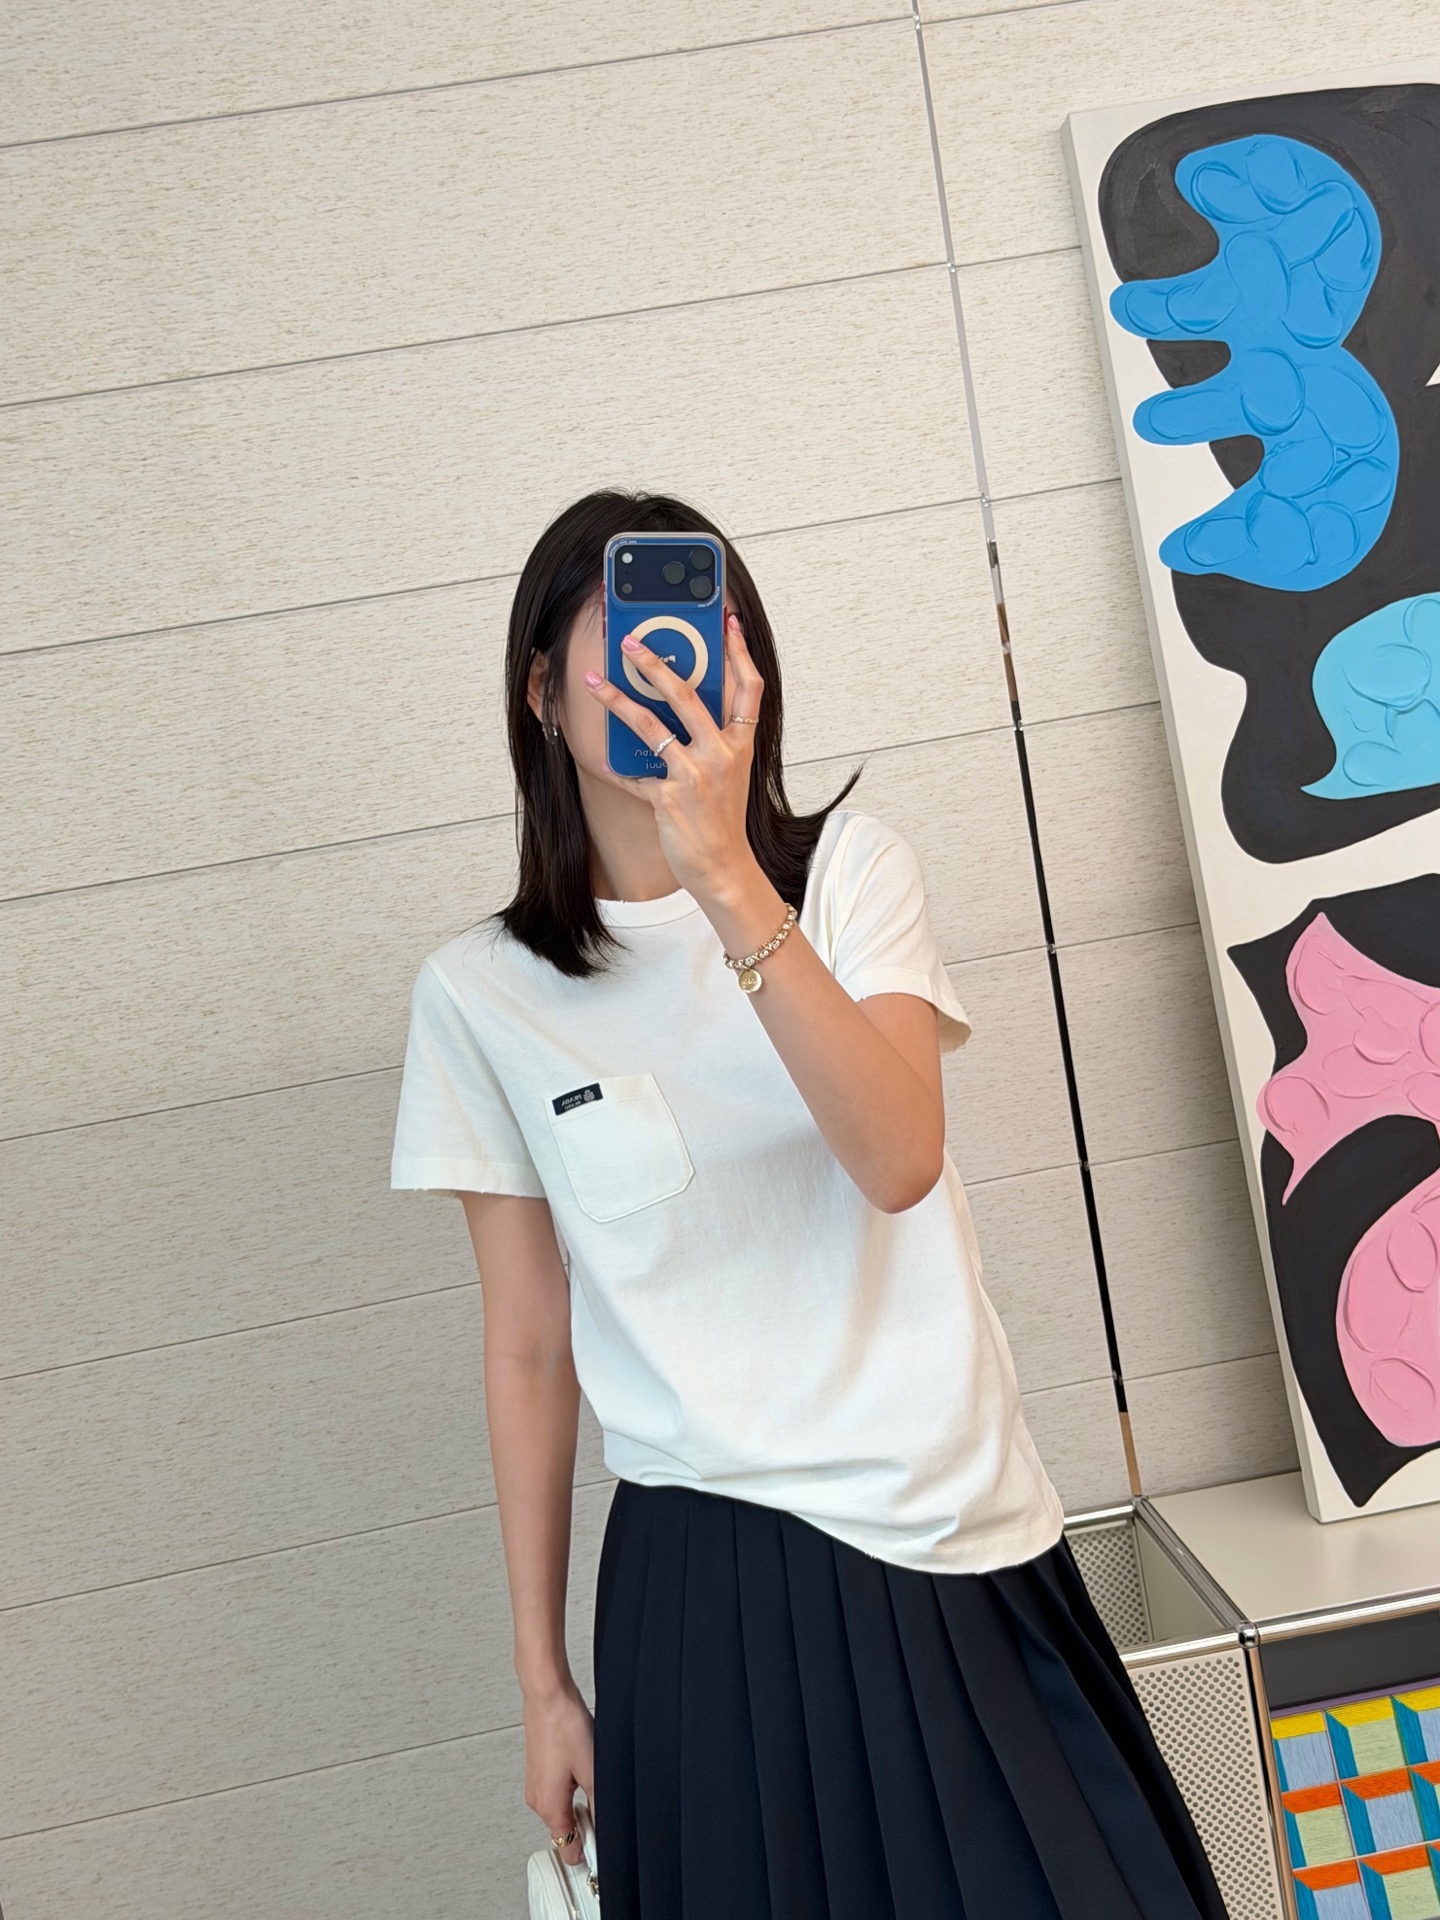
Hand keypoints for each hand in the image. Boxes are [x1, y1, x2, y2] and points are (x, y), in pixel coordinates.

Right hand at [523, 1679, 594, 1869]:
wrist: (547, 1695)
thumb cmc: (564, 1726)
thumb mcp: (593, 1772)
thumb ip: (599, 1807)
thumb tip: (607, 1830)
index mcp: (549, 1808)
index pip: (568, 1850)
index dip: (590, 1850)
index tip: (604, 1842)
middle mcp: (537, 1801)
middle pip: (566, 1830)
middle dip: (587, 1822)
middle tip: (601, 1796)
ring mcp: (535, 1785)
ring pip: (562, 1810)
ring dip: (579, 1801)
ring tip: (590, 1773)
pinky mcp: (537, 1770)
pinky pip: (556, 1792)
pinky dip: (570, 1787)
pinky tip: (579, 1764)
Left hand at [583, 610, 764, 901]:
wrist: (724, 867)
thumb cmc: (723, 819)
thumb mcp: (733, 773)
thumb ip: (716, 739)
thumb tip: (683, 701)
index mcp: (741, 745)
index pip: (749, 688)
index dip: (740, 652)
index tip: (728, 622)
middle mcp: (721, 755)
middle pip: (687, 695)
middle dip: (655, 663)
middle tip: (632, 642)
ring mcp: (694, 776)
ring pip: (650, 726)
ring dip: (617, 700)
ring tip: (594, 681)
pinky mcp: (668, 798)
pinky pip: (633, 775)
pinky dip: (614, 767)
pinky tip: (599, 757)